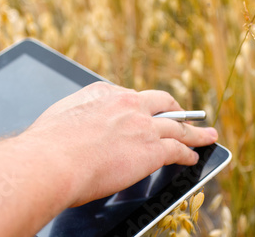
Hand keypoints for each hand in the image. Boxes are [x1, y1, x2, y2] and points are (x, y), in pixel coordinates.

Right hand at [23, 81, 217, 206]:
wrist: (51, 161)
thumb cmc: (47, 145)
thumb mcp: (61, 116)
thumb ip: (77, 116)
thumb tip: (78, 124)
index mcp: (103, 93)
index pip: (130, 97)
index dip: (141, 106)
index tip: (144, 111)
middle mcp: (127, 104)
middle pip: (162, 102)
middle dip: (175, 109)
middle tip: (183, 113)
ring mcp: (142, 125)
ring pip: (178, 126)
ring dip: (195, 132)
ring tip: (207, 135)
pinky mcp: (152, 149)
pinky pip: (179, 149)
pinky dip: (189, 153)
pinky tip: (193, 157)